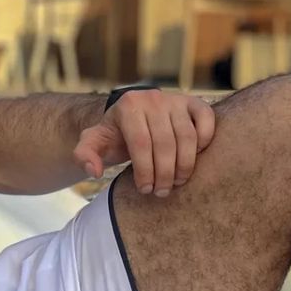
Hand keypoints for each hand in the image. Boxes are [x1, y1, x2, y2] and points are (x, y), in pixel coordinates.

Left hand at [74, 90, 215, 196]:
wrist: (134, 116)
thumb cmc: (115, 135)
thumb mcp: (93, 143)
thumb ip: (84, 155)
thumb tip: (94, 171)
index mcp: (128, 106)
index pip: (140, 144)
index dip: (145, 171)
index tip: (145, 190)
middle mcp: (153, 98)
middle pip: (164, 143)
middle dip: (164, 173)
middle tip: (161, 192)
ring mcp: (176, 99)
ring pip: (187, 137)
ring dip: (184, 165)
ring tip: (176, 183)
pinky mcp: (195, 102)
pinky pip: (206, 122)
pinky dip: (204, 143)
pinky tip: (192, 161)